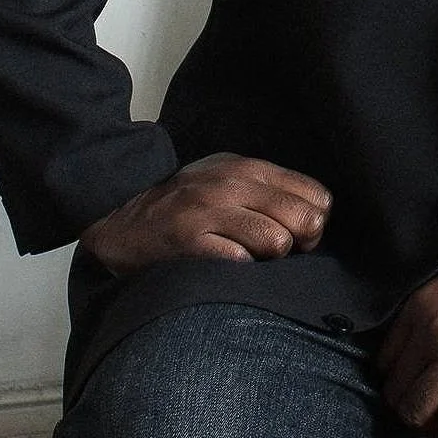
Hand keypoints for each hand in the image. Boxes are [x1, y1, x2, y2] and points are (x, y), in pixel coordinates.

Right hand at [79, 153, 330, 274]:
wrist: (121, 217)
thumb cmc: (185, 204)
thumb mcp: (227, 179)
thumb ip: (269, 190)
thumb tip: (315, 219)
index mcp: (247, 169)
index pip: (315, 195)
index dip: (316, 221)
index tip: (300, 235)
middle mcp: (231, 185)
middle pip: (303, 219)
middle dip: (301, 243)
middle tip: (279, 251)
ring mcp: (209, 212)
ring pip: (277, 241)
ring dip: (269, 258)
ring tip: (250, 256)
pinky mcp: (190, 241)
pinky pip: (241, 260)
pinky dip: (241, 268)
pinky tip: (227, 264)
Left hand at [378, 247, 437, 437]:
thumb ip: (432, 318)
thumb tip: (412, 360)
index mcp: (424, 303)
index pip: (386, 358)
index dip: (401, 376)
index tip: (417, 383)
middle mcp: (435, 330)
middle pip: (397, 389)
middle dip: (411, 403)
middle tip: (430, 408)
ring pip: (418, 412)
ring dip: (430, 421)